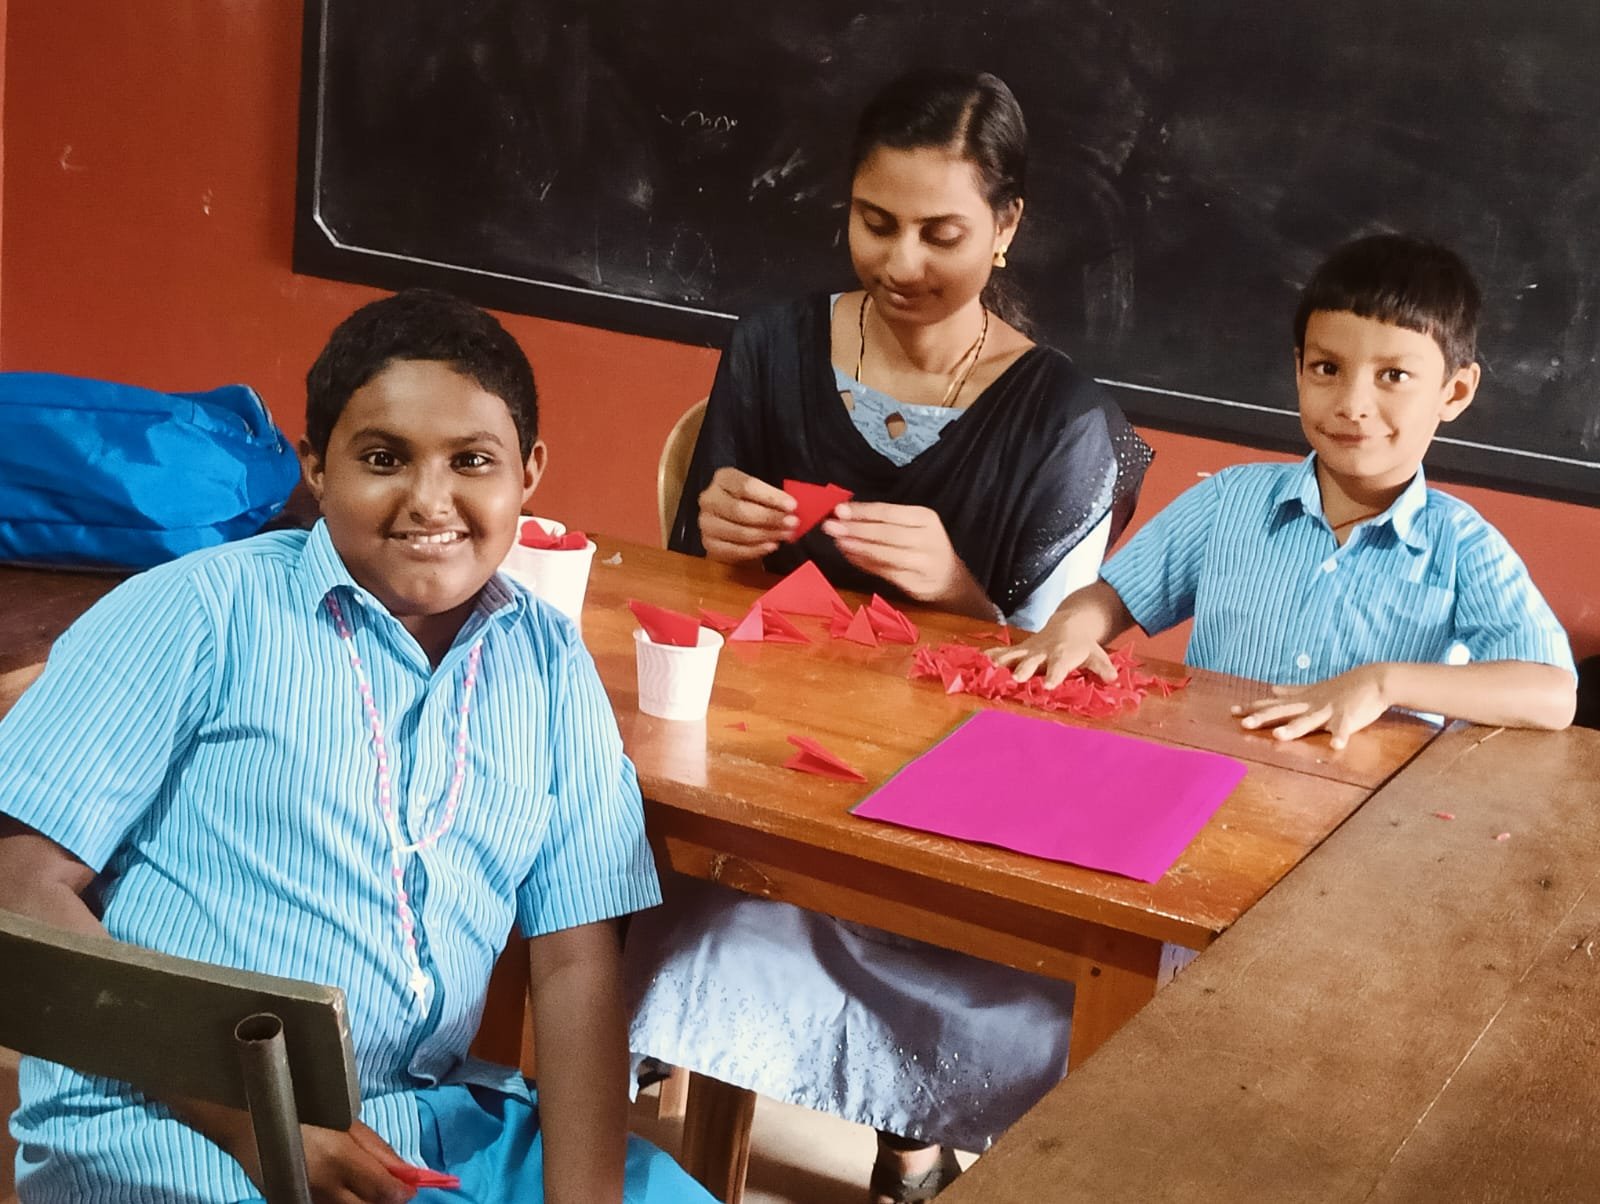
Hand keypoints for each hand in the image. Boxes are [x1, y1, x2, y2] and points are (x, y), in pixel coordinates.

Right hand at [216, 1107, 415, 1203]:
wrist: (252, 1125)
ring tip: (357, 1181)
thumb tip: (408, 1175)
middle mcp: (323, 1187)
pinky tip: (339, 1189)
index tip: (410, 1187)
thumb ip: (380, 1152)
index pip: (384, 1191)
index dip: (403, 1192)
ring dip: (362, 1202)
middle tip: (386, 1186)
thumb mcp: (348, 1124)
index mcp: (339, 1159)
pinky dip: (341, 1203)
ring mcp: (306, 1201)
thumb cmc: (306, 1114)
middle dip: (384, 1200)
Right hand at [697, 467, 795, 562]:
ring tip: (786, 535)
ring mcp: (706, 523)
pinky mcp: (709, 543)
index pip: (747, 486)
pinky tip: (771, 546)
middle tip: (792, 523)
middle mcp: (710, 499)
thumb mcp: (759, 493)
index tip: (792, 506)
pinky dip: (756, 550)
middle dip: (770, 518)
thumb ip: (773, 498)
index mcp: (723, 478)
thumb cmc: (750, 502)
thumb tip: (793, 509)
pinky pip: (734, 550)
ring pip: (739, 532)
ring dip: (767, 535)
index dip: (771, 497)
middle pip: (741, 510)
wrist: (730, 522)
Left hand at [821, 502, 987, 613]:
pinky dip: (863, 563)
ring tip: (838, 542)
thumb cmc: (925, 547)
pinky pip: (883, 571)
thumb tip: (846, 515)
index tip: (839, 510)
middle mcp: (927, 539)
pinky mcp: (914, 583)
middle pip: (885, 532)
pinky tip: (850, 556)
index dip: (862, 511)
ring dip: (857, 547)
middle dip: (855, 529)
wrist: (950, 579)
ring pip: (883, 553)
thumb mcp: (914, 526)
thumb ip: (884, 520)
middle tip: (831, 527)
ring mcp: (922, 563)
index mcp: (926, 519)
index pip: (888, 512)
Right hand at [989, 615, 1117, 688]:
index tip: (1049, 686)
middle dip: (1024, 669)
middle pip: (1032, 662)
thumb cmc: (1083, 646)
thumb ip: (1103, 667)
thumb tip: (1113, 678)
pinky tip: (979, 659)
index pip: (1060, 666)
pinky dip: (992, 655)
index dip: (1055, 675)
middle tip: (1016, 678)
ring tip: (989, 668)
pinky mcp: (1020, 649)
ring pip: (1014, 655)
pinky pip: (1004, 652)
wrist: (1070, 624)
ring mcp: (1030, 650)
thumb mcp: (1097, 655)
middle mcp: (1044, 653)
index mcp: (1064, 655)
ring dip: (1002, 662)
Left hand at [1231, 664, 1389, 748]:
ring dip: (1294, 728)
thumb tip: (1272, 689)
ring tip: (1279, 736)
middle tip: (1244, 724)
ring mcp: (1329, 711)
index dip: (1253, 707)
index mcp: (1304, 700)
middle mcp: (1311, 705)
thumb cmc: (1345, 686)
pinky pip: (1344, 729)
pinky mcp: (1349, 717)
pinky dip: (1341, 737)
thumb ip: (1293, 691)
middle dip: (1264, 718)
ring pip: (1309, 721)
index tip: (1232, 710)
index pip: (1274, 704)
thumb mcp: (1314, 688)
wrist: (1375, 680)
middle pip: (1284, 712)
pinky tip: (1336, 746)